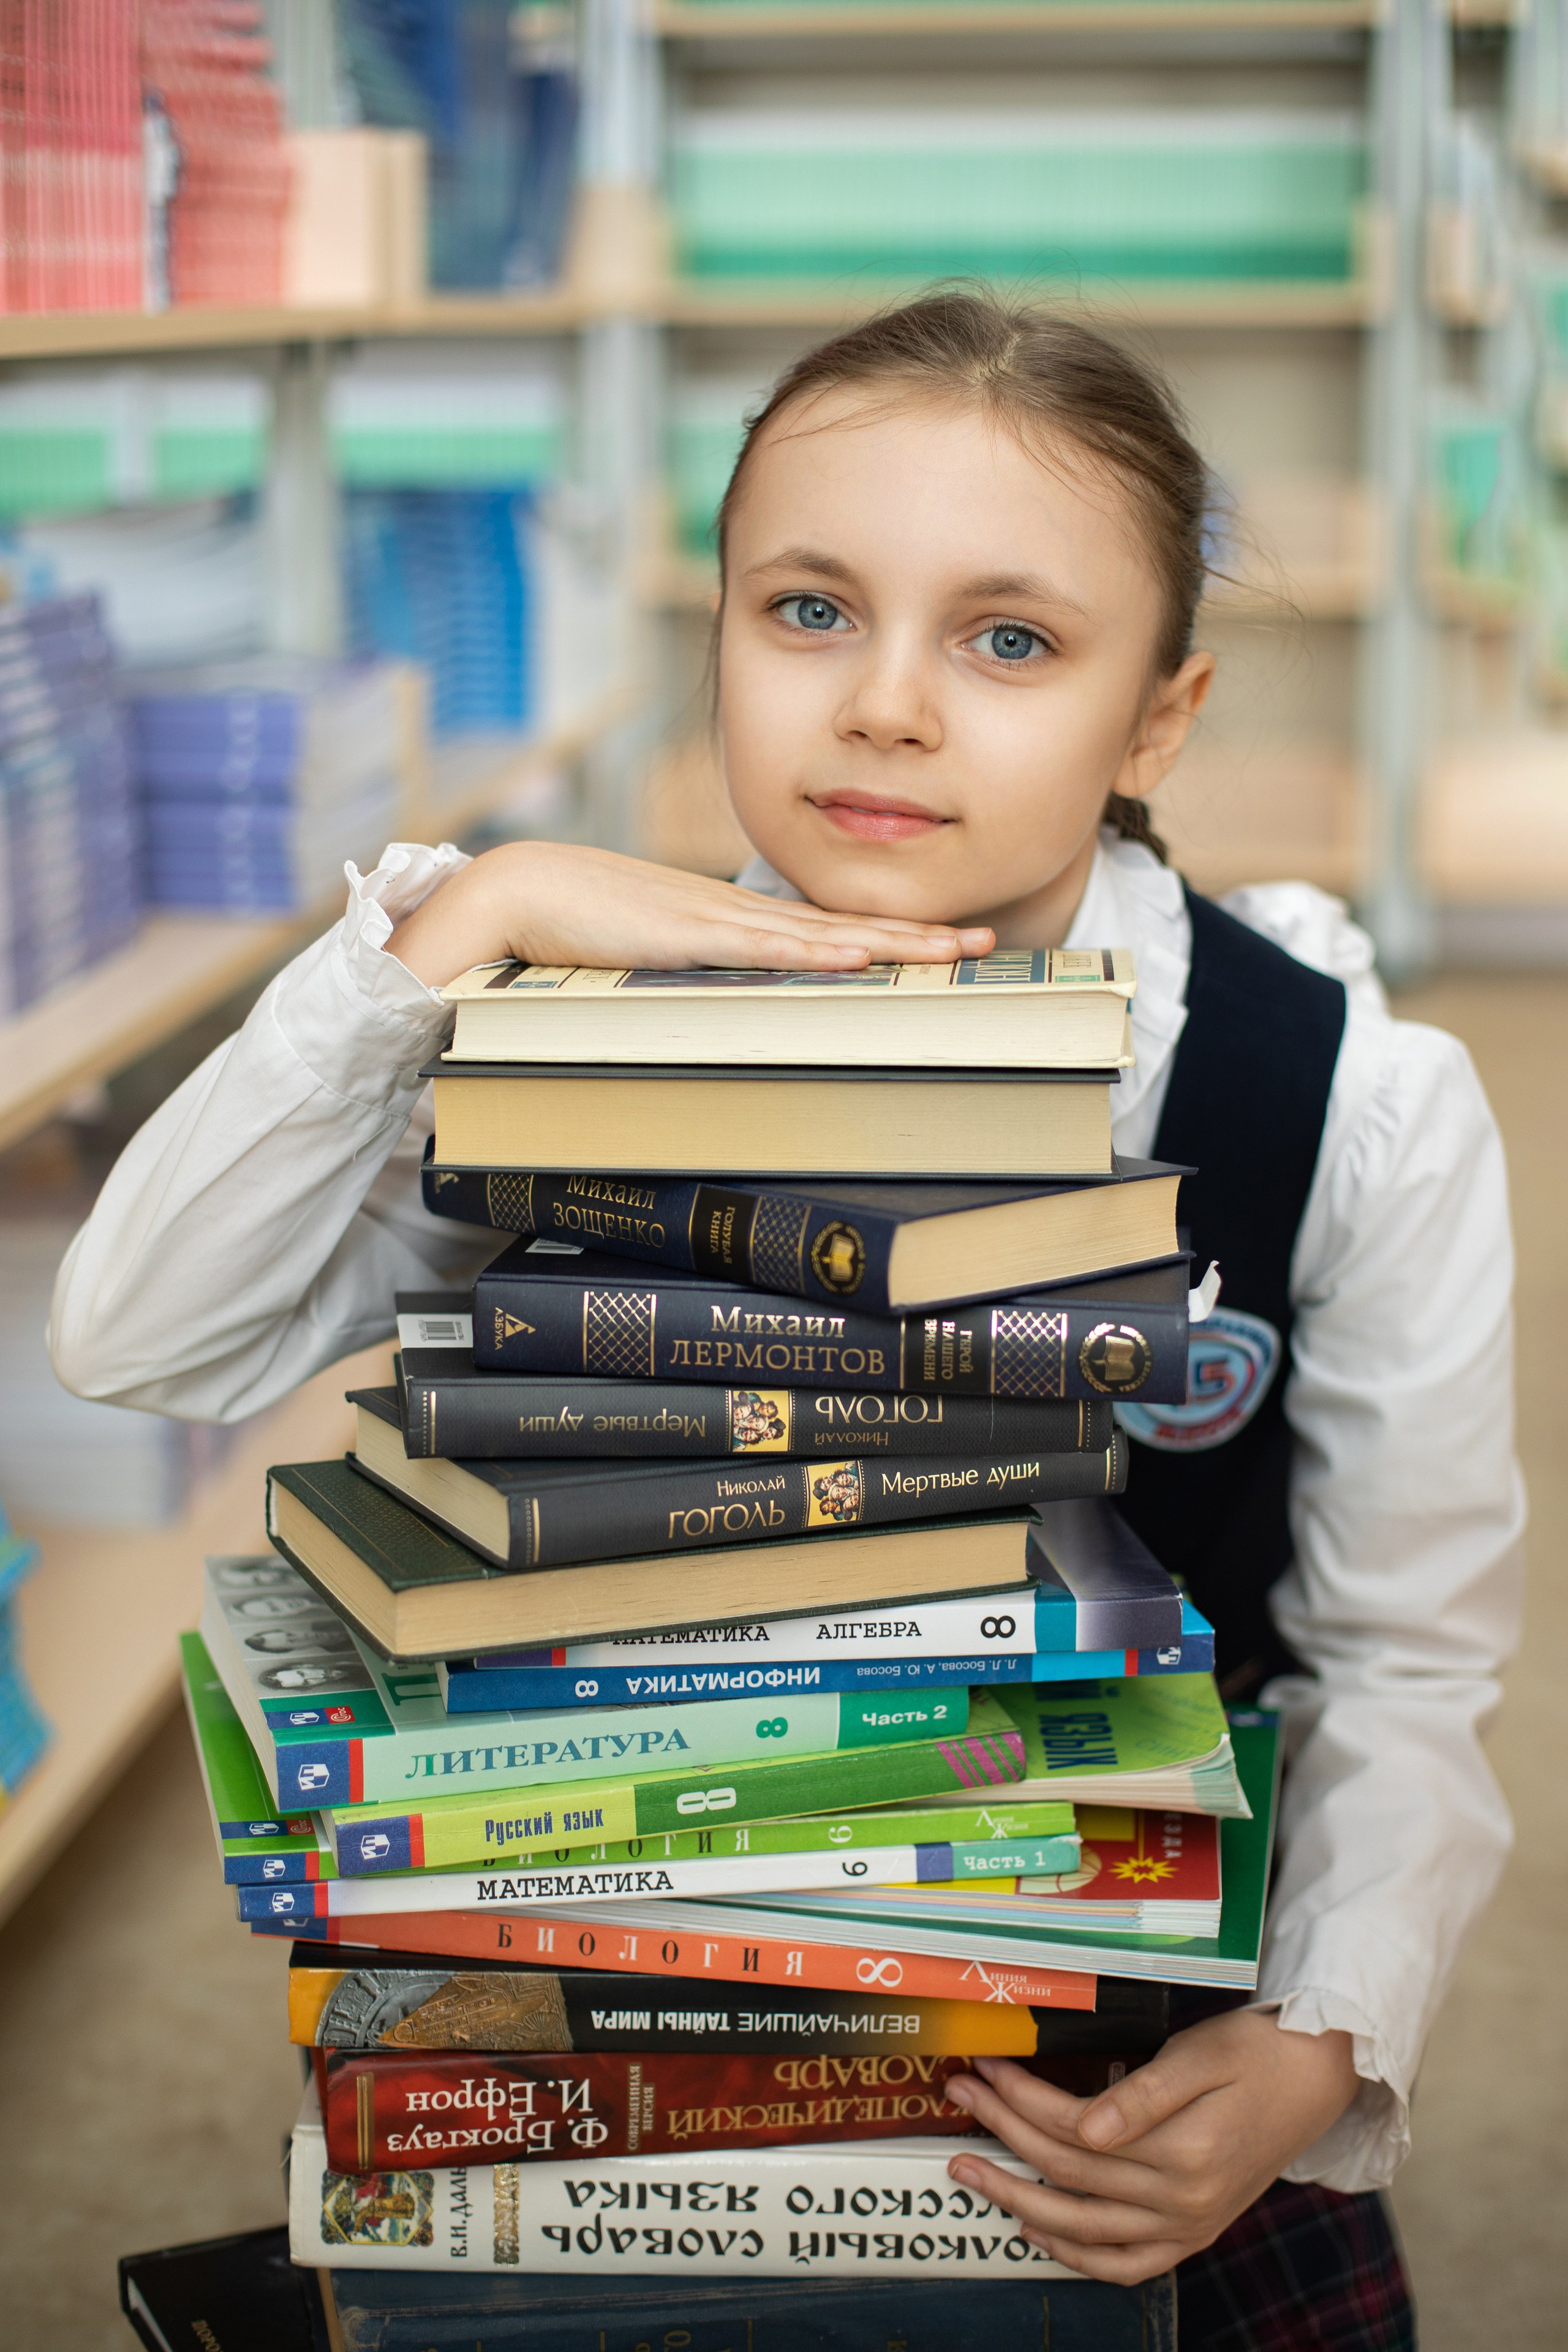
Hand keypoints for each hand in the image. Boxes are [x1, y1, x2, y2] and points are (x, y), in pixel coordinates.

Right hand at [387, 841, 994, 988]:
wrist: (515, 895)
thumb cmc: (570, 930)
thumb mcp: (647, 960)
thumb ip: (687, 979)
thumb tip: (721, 1011)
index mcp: (728, 921)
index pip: (823, 930)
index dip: (887, 937)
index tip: (939, 947)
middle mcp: (734, 914)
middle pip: (843, 926)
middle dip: (916, 936)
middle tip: (983, 941)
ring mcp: (714, 920)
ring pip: (822, 932)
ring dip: (891, 941)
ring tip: (952, 948)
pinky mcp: (686, 934)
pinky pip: (764, 945)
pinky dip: (815, 949)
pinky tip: (861, 953)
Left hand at [944, 2009, 1358, 2284]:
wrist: (1313, 2079)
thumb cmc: (1256, 2054)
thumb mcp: (1201, 2055)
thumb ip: (1142, 2095)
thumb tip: (1084, 2128)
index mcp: (1183, 2151)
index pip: (1075, 2129)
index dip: (1022, 2097)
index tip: (984, 2068)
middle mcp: (1183, 2200)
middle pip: (1069, 2173)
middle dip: (1005, 2134)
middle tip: (960, 2100)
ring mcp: (1189, 2225)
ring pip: (1084, 2228)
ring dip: (1019, 2201)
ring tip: (971, 2171)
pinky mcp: (1193, 2232)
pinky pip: (1126, 2264)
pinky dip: (1077, 2256)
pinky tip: (1037, 2232)